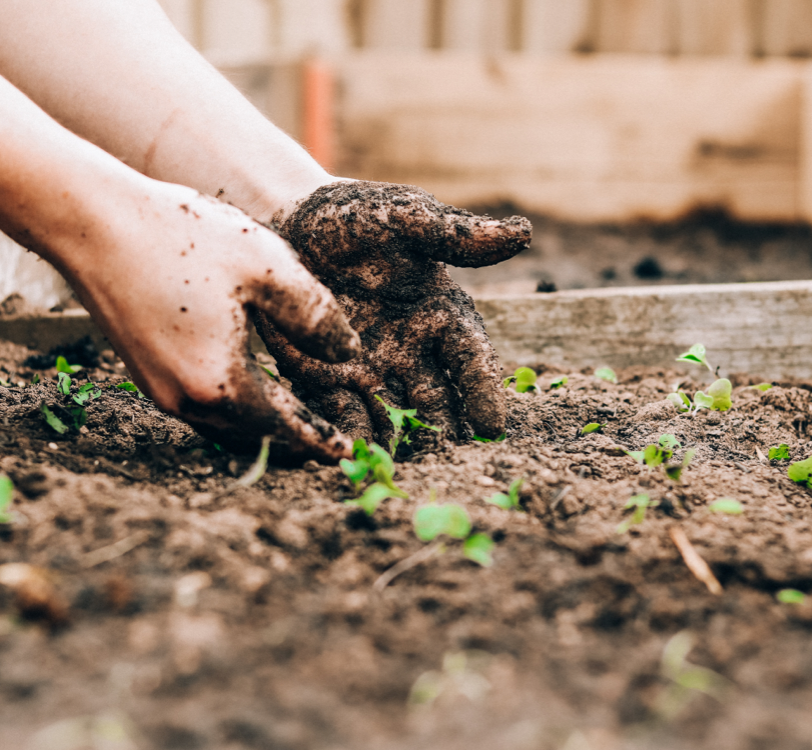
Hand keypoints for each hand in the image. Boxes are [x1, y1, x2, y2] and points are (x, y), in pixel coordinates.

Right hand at [63, 181, 359, 460]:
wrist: (92, 223)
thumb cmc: (181, 237)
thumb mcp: (267, 266)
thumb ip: (315, 316)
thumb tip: (349, 354)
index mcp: (221, 383)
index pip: (284, 427)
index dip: (319, 440)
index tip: (346, 454)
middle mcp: (186, 400)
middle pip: (253, 436)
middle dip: (293, 440)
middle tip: (329, 442)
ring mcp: (159, 390)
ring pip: (224, 425)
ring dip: (262, 426)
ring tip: (297, 419)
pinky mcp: (144, 372)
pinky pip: (201, 406)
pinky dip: (233, 407)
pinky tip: (250, 387)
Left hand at [255, 181, 530, 448]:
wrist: (289, 221)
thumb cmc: (356, 216)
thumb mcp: (405, 217)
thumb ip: (456, 234)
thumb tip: (523, 233)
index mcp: (441, 314)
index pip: (470, 358)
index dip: (483, 390)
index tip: (492, 425)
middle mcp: (412, 350)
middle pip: (437, 400)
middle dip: (445, 432)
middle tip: (452, 464)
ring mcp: (370, 369)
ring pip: (394, 416)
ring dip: (400, 444)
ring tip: (405, 472)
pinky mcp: (326, 378)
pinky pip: (342, 413)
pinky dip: (350, 435)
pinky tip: (352, 457)